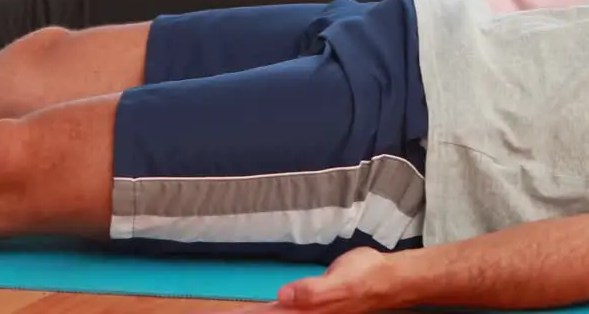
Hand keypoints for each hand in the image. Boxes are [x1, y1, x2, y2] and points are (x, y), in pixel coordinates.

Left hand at [223, 248, 397, 313]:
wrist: (385, 279)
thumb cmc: (364, 279)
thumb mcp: (340, 283)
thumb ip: (312, 291)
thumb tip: (283, 295)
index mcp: (301, 312)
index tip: (210, 313)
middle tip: (203, 312)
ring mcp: (300, 310)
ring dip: (246, 313)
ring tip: (222, 313)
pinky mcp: (303, 302)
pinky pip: (273, 310)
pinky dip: (258, 311)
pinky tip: (254, 310)